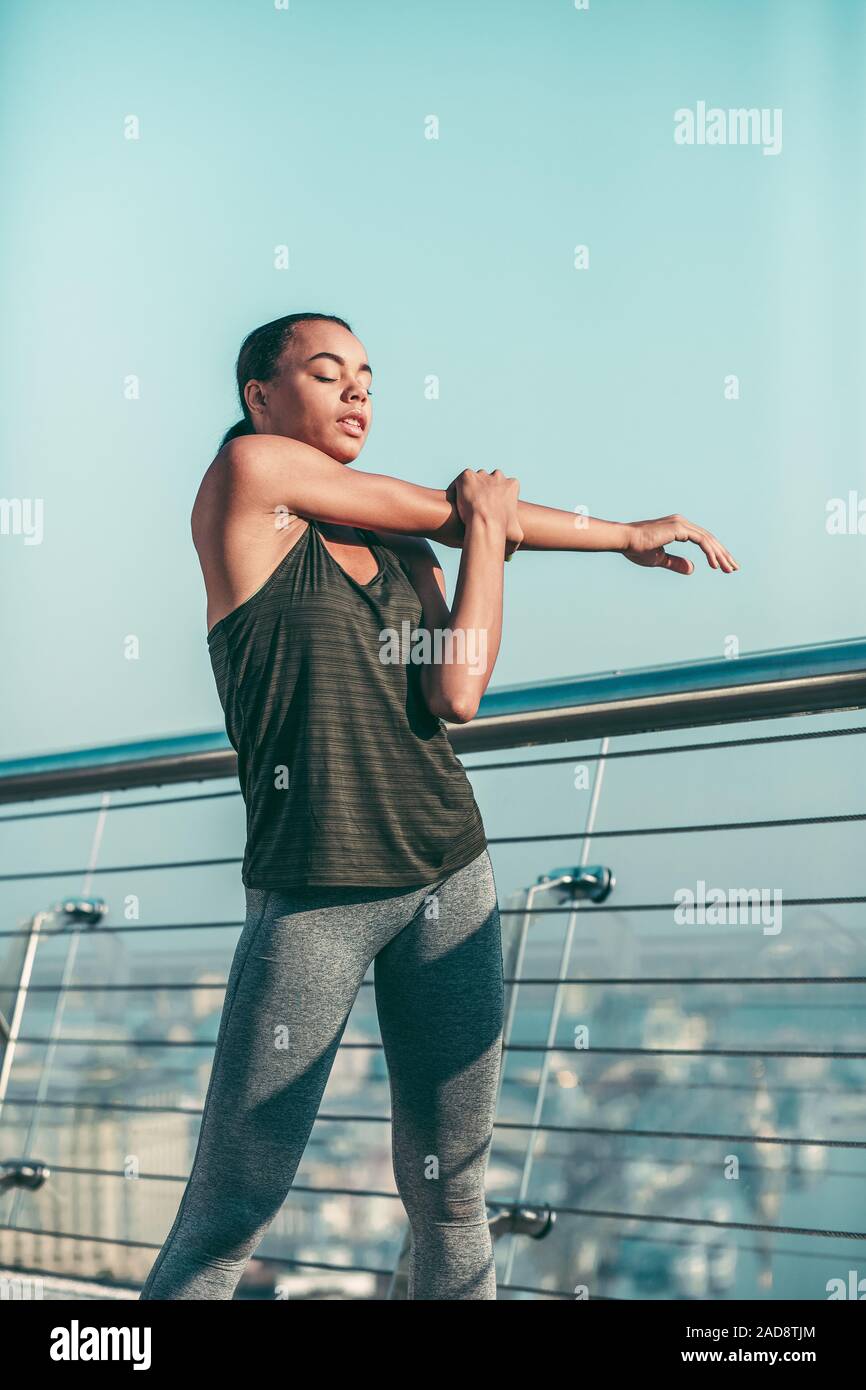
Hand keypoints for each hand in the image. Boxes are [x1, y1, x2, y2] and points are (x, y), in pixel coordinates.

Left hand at [446, 469, 523, 559]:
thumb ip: (516, 536)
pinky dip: (457, 488)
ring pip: (476, 479)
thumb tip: (511, 553)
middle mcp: (498, 476)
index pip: (506, 486)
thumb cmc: (502, 531)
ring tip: (465, 504)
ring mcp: (482, 475)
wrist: (485, 524)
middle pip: (490, 479)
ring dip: (472, 488)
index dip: (498, 497)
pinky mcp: (467, 476)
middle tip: (478, 505)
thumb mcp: (516, 535)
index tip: (491, 508)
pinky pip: (461, 480)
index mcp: (512, 486)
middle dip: (485, 489)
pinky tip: (455, 501)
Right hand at [622, 515, 737, 574]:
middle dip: (723, 554)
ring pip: (708, 540)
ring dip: (720, 555)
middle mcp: (682, 522)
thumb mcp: (659, 559)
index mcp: (678, 528)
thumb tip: (692, 569)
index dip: (714, 553)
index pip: (703, 540)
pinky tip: (715, 565)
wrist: (625, 541)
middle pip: (709, 539)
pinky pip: (701, 541)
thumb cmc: (637, 549)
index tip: (723, 566)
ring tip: (728, 569)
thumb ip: (675, 563)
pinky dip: (710, 553)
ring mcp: (681, 523)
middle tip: (733, 568)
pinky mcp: (679, 528)